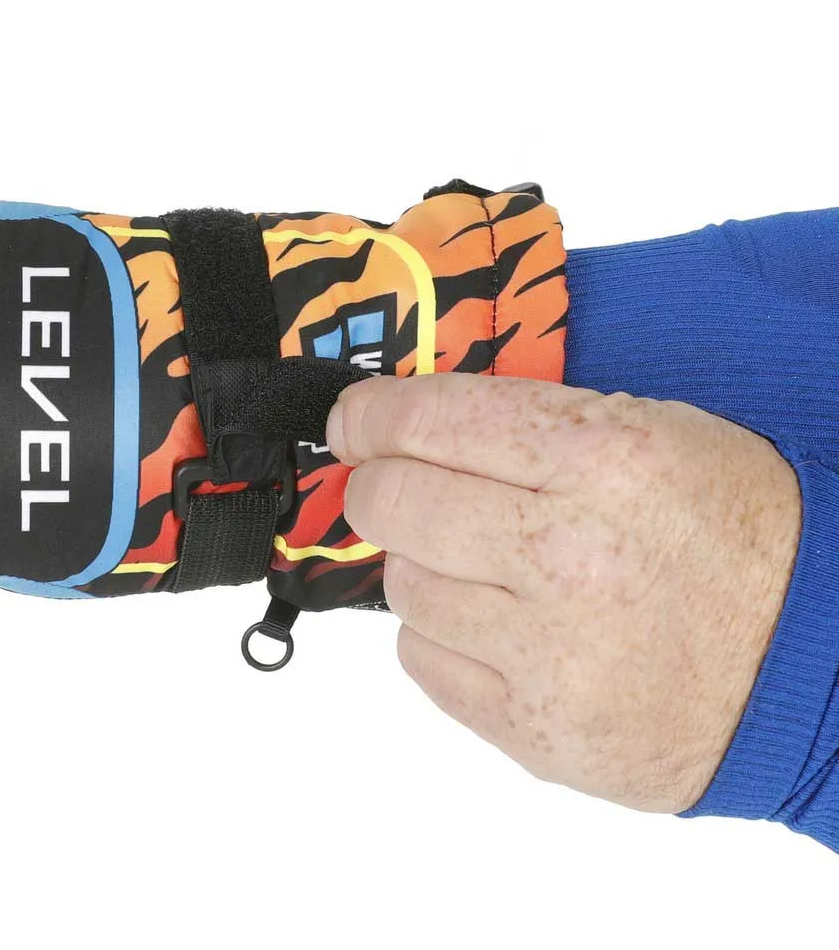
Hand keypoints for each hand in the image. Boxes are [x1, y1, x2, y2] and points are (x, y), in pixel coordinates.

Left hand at [326, 375, 801, 812]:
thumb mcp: (659, 437)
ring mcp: (548, 653)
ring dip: (424, 565)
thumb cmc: (740, 536)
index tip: (352, 422)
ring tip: (486, 567)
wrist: (815, 663)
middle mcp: (567, 555)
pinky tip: (494, 625)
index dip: (371, 415)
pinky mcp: (536, 729)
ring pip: (402, 587)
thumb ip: (535, 426)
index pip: (434, 420)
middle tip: (397, 486)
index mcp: (604, 460)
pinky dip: (441, 634)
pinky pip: (424, 662)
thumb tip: (417, 426)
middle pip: (396, 504)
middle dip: (380, 486)